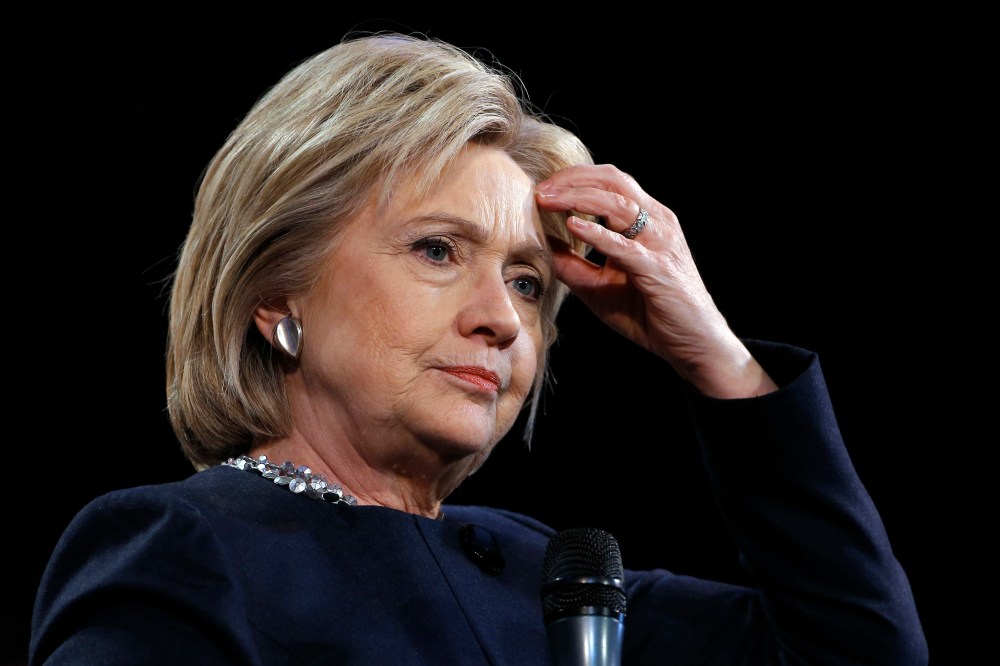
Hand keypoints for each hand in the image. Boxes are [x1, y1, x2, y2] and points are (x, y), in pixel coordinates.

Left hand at [536, 164, 776, 397]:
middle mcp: (657, 223)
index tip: (542, 190)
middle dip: (572, 180)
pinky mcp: (658, 269)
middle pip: (612, 181)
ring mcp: (660, 243)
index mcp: (647, 220)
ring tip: (548, 202)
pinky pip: (624, 246)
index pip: (609, 182)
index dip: (573, 179)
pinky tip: (573, 227)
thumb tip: (539, 245)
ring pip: (618, 204)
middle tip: (541, 191)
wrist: (693, 344)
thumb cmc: (649, 313)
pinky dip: (597, 234)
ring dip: (578, 198)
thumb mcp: (599, 285)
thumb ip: (572, 264)